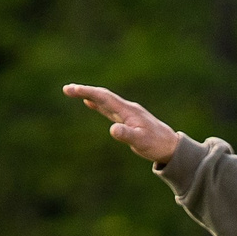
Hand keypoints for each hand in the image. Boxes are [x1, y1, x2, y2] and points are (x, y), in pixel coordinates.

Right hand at [63, 84, 180, 162]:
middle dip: (84, 91)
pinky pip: (109, 108)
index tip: (71, 90)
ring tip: (73, 92)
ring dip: (89, 95)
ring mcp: (127, 113)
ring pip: (105, 100)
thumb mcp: (140, 142)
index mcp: (128, 111)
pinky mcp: (127, 119)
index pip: (104, 98)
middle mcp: (126, 108)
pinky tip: (90, 103)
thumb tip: (112, 129)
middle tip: (66, 89)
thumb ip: (127, 135)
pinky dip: (98, 104)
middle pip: (102, 96)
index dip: (87, 92)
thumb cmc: (156, 145)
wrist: (170, 146)